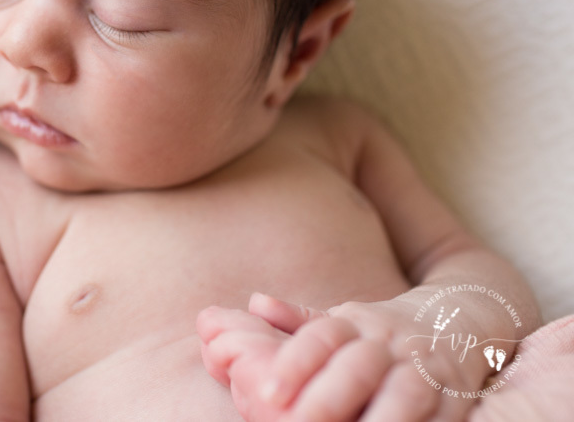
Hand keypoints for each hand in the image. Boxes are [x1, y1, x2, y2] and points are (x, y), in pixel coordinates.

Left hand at [198, 293, 490, 420]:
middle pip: (358, 366)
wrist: (458, 320)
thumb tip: (255, 303)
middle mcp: (389, 343)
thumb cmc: (380, 331)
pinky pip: (444, 418)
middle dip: (328, 397)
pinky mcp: (458, 397)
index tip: (266, 394)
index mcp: (355, 323)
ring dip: (380, 421)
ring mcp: (426, 368)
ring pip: (405, 393)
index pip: (321, 337)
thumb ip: (297, 320)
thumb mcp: (342, 319)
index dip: (293, 364)